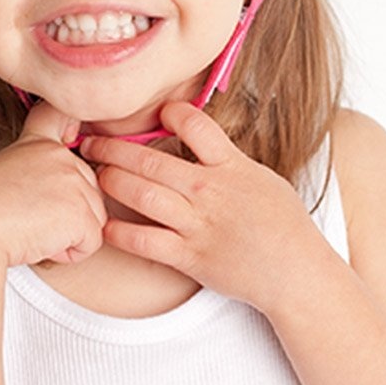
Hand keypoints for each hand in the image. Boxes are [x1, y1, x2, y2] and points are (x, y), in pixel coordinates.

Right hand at [0, 102, 106, 267]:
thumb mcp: (3, 176)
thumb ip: (35, 174)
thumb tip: (60, 197)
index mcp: (37, 144)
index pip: (60, 116)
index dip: (71, 124)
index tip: (71, 132)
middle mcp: (60, 156)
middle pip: (90, 190)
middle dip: (68, 214)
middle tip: (28, 219)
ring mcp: (73, 181)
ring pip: (94, 219)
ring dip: (68, 235)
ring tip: (31, 230)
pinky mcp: (81, 212)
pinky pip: (91, 243)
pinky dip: (69, 253)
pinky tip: (40, 243)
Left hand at [80, 101, 321, 308]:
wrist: (295, 272)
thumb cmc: (281, 224)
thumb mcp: (261, 178)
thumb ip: (226, 159)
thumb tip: (199, 138)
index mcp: (231, 166)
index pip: (195, 125)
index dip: (170, 113)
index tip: (153, 112)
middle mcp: (210, 191)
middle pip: (151, 161)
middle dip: (114, 149)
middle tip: (90, 143)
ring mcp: (198, 225)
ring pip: (142, 195)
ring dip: (111, 181)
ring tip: (93, 174)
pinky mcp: (189, 257)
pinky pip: (145, 242)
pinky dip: (119, 232)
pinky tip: (104, 225)